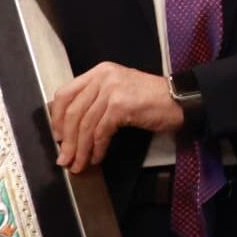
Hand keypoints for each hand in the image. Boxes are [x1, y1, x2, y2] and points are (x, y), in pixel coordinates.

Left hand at [48, 62, 181, 173]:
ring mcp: (112, 90)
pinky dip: (97, 148)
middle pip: (73, 112)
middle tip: (65, 158)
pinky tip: (98, 157)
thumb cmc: (152, 99)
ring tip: (79, 164)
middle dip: (67, 140)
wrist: (180, 100)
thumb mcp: (119, 91)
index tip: (57, 136)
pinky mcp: (121, 105)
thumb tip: (69, 129)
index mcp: (100, 72)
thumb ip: (96, 100)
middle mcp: (104, 77)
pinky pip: (101, 132)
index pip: (65, 94)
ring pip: (85, 125)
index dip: (56, 118)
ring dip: (81, 149)